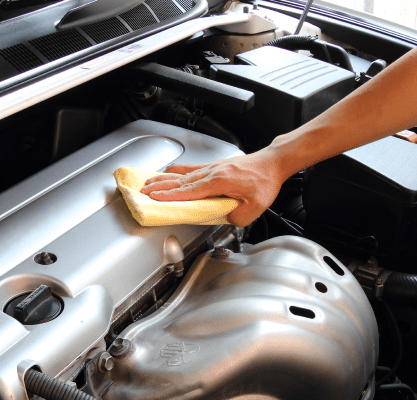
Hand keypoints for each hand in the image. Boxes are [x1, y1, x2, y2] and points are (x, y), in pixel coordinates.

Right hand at [140, 149, 289, 226]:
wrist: (272, 163)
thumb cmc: (265, 181)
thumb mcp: (255, 207)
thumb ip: (237, 217)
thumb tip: (225, 219)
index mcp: (220, 181)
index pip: (190, 190)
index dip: (171, 196)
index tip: (155, 198)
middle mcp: (213, 172)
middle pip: (181, 181)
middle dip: (160, 187)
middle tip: (143, 191)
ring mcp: (213, 167)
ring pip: (183, 173)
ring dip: (165, 178)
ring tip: (148, 182)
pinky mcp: (215, 166)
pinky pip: (190, 168)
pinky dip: (176, 171)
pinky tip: (168, 172)